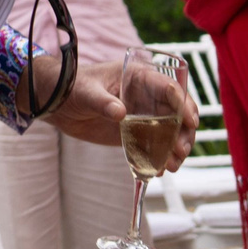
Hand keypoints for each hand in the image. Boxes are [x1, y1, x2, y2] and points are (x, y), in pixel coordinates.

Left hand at [46, 59, 192, 167]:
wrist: (57, 103)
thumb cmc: (71, 86)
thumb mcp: (85, 91)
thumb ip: (102, 101)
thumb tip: (120, 113)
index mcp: (139, 77)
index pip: (170, 88)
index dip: (184, 103)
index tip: (190, 121)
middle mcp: (147, 97)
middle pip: (178, 114)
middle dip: (184, 132)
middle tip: (180, 150)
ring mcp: (144, 116)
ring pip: (171, 133)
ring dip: (176, 149)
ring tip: (171, 165)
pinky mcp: (136, 134)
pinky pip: (155, 146)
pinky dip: (160, 158)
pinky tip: (158, 171)